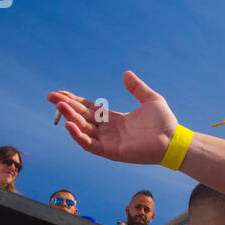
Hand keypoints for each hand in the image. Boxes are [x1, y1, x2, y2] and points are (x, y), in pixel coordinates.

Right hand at [47, 71, 178, 165]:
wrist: (173, 139)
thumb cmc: (164, 122)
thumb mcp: (150, 99)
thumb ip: (136, 88)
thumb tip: (126, 73)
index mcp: (115, 120)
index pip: (90, 109)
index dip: (75, 101)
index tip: (61, 93)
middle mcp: (109, 131)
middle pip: (82, 118)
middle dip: (67, 108)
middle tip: (52, 97)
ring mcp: (109, 142)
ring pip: (84, 130)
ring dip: (71, 118)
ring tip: (59, 105)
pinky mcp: (112, 152)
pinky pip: (90, 145)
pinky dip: (79, 136)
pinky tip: (70, 125)